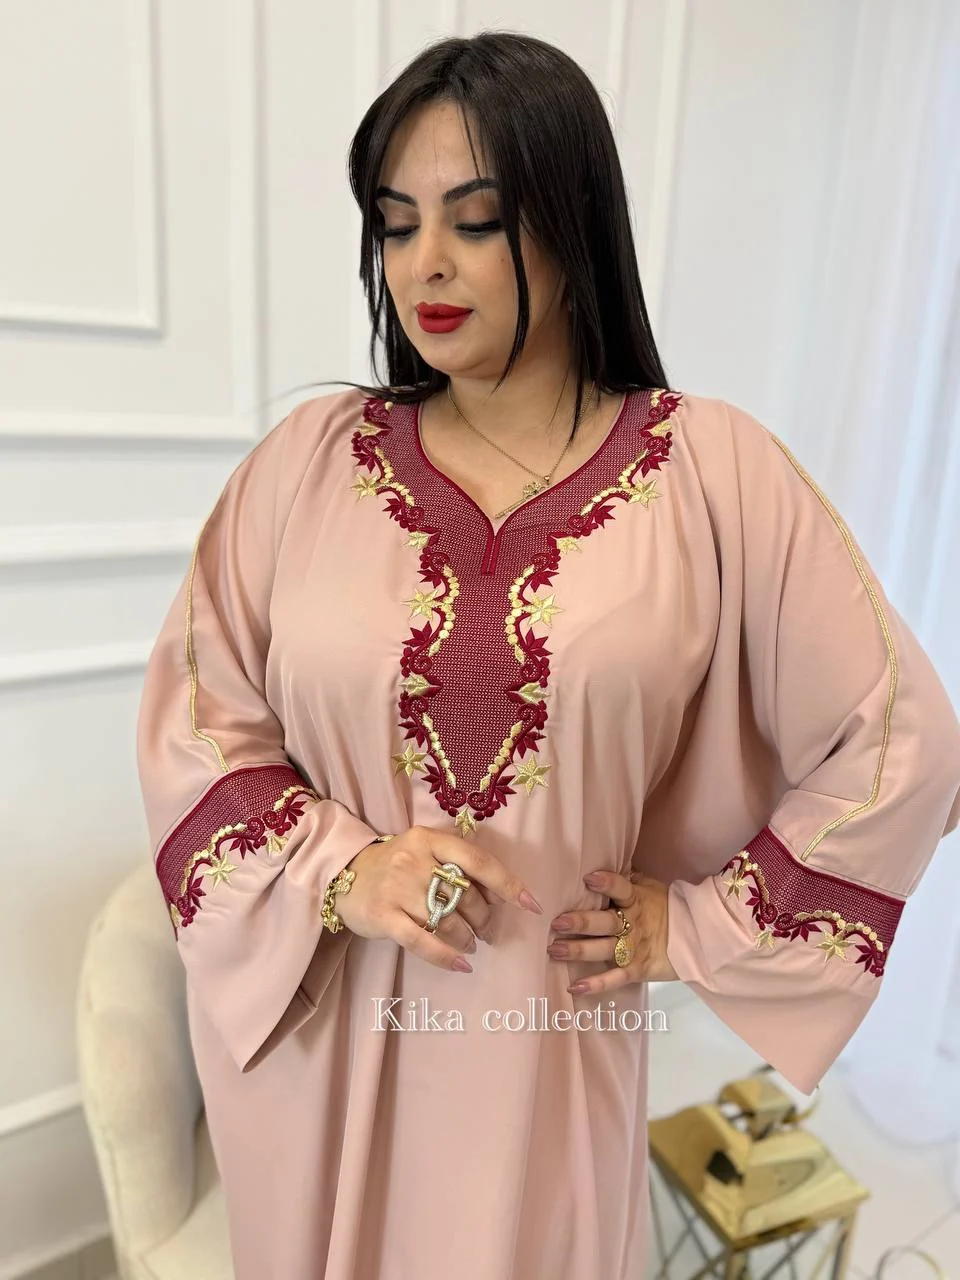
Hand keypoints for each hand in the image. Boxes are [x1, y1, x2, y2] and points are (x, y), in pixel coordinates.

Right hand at [333, 826, 542, 972]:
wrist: (346, 877)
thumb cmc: (397, 865)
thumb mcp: (425, 853)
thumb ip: (458, 867)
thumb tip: (499, 897)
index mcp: (429, 839)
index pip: (477, 860)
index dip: (507, 883)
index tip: (530, 904)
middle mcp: (413, 859)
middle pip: (464, 894)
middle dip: (484, 918)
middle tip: (489, 932)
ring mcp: (396, 887)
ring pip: (446, 919)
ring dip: (467, 937)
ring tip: (471, 944)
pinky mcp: (383, 916)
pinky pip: (422, 941)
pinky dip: (445, 956)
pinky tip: (462, 964)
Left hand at [547, 869, 677, 993]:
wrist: (694, 938)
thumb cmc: (664, 907)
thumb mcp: (648, 887)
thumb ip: (627, 879)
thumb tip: (603, 857)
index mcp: (636, 899)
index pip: (621, 889)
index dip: (607, 883)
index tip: (588, 878)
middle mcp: (633, 924)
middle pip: (605, 923)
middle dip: (581, 923)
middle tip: (557, 922)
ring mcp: (633, 949)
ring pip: (604, 950)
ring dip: (578, 950)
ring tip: (554, 950)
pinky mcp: (636, 970)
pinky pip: (614, 979)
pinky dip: (595, 985)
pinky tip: (574, 987)